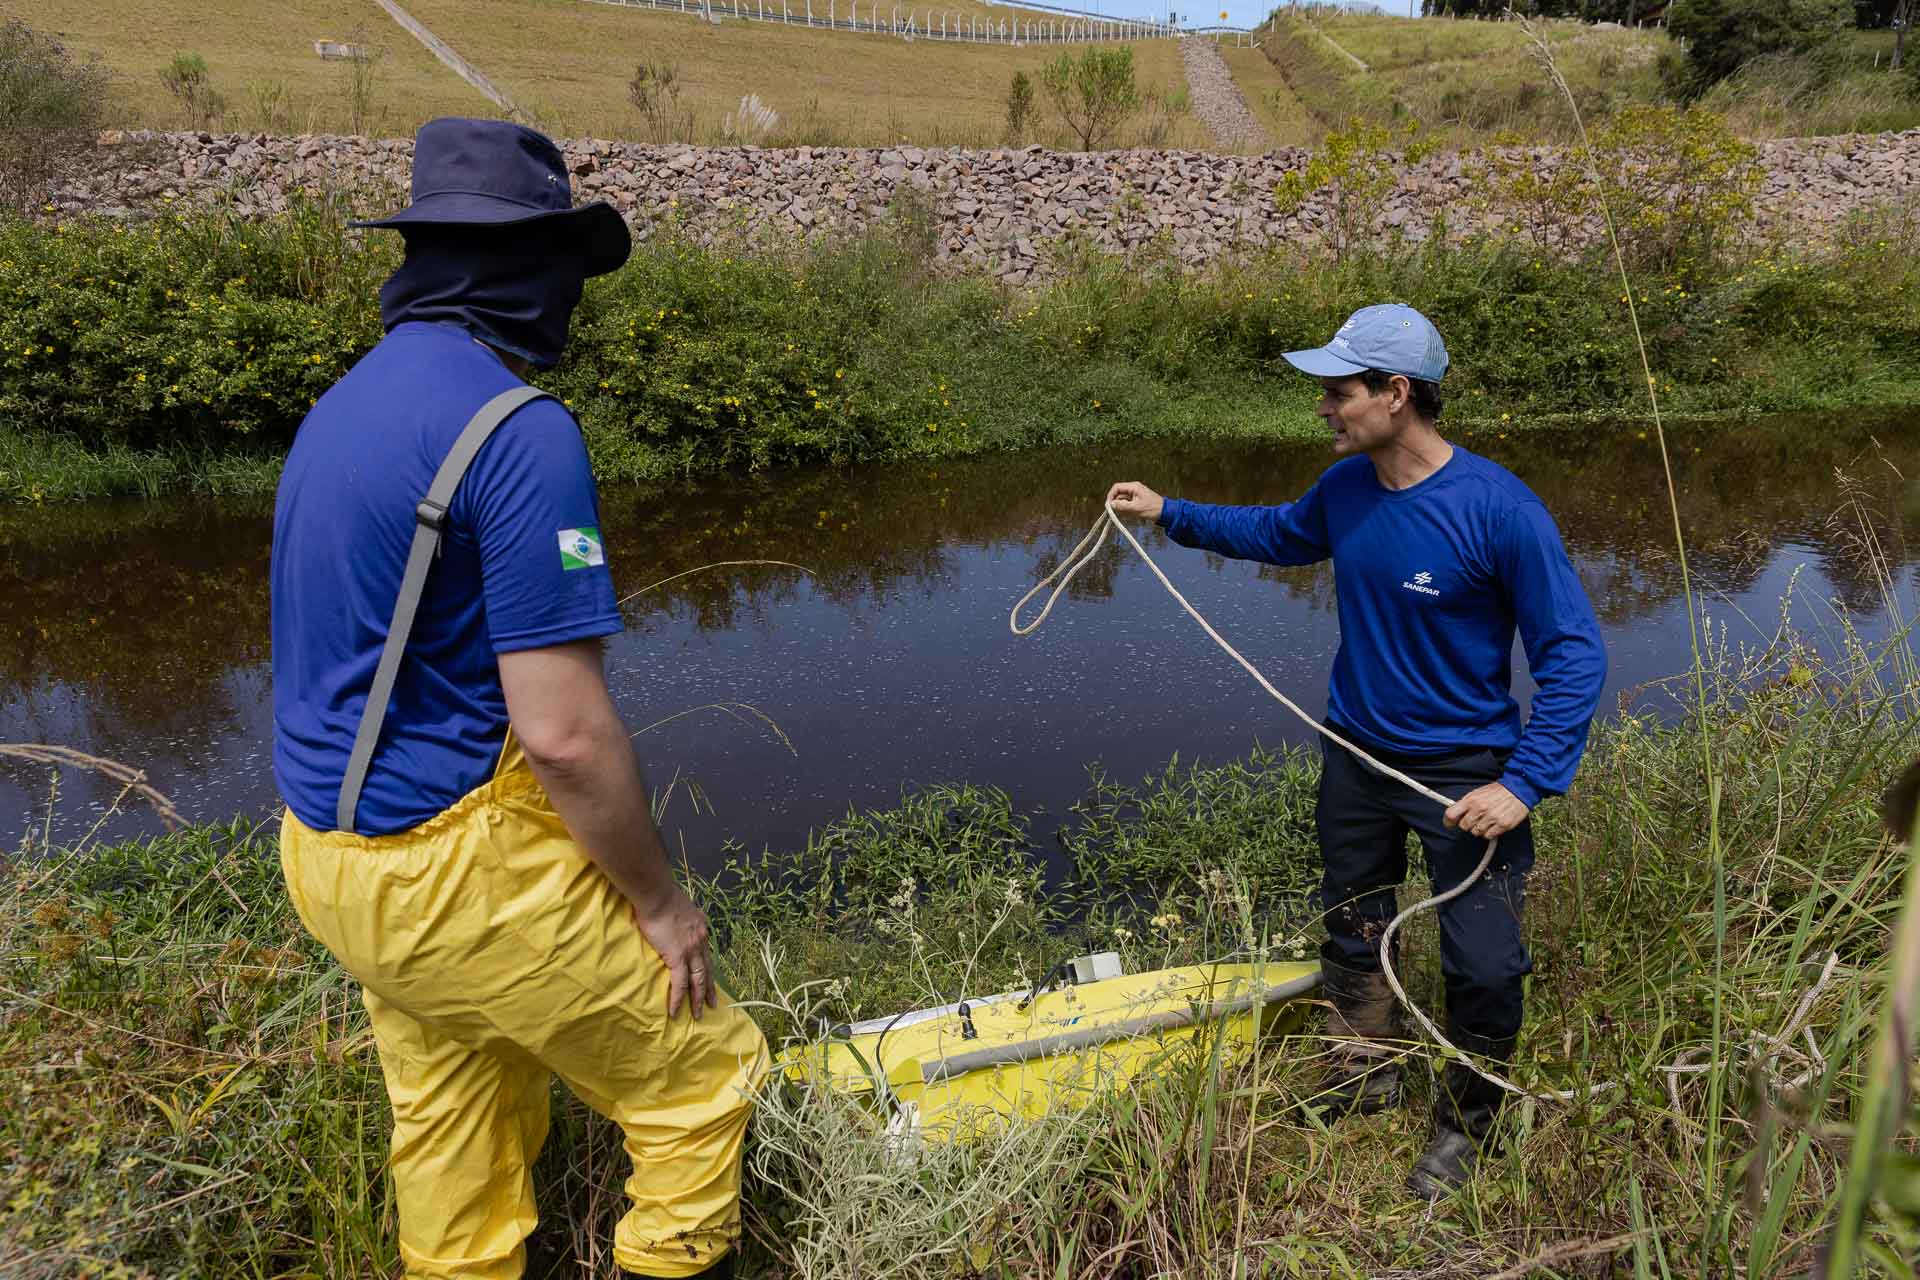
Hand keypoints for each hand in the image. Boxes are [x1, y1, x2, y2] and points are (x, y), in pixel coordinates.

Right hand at [631, 883, 717, 1019]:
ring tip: (699, 1014)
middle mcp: (701, 940)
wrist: (656, 894)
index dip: (709, 968)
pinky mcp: (677, 957)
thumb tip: (674, 919)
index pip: (707, 953)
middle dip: (710, 989)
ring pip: (698, 980)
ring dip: (698, 999)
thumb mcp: (680, 905)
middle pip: (707, 970)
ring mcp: (691, 950)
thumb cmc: (661, 896)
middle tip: (713, 1004)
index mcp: (701, 928)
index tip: (710, 978)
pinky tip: (675, 1011)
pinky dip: (678, 999)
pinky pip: (679, 983)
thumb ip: (681, 916)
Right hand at [1106, 481, 1163, 521]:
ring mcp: (1136, 495)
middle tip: (1118, 512)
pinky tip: (1133, 515)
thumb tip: (1111, 504)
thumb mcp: (1135, 508)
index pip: (1116, 488)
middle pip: (1119, 495)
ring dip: (1123, 508)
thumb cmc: (1153, 509)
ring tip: (1129, 514)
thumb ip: (1122, 506)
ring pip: (1123, 501)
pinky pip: (1128, 504)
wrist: (1165, 513)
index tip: (1109, 505)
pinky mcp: (1137, 501)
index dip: (1111, 496)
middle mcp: (1134, 489)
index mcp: (1134, 487)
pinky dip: (1127, 510)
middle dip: (1117, 504)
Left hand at [1443, 782, 1529, 840]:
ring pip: (1475, 832)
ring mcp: (1491, 818)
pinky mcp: (1502, 825)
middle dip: (1468, 824)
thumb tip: (1456, 813)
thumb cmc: (1497, 791)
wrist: (1518, 789)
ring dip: (1479, 828)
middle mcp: (1479, 809)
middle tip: (1475, 819)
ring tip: (1486, 820)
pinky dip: (1489, 832)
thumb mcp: (1477, 793)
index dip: (1448, 821)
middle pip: (1464, 826)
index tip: (1450, 824)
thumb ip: (1466, 803)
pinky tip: (1494, 824)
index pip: (1451, 814)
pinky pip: (1488, 836)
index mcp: (1471, 800)